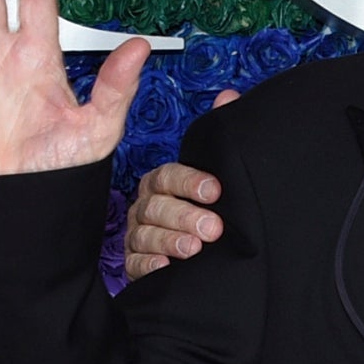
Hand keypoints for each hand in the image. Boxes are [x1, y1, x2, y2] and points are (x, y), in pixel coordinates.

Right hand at [122, 122, 235, 280]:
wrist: (206, 260)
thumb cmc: (206, 213)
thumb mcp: (216, 176)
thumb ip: (220, 138)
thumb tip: (228, 95)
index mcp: (163, 183)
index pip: (169, 176)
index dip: (190, 182)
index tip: (215, 191)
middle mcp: (147, 207)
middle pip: (156, 206)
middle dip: (184, 215)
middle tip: (213, 227)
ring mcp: (139, 236)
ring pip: (145, 234)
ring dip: (170, 240)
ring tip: (194, 248)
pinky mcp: (136, 265)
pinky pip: (135, 264)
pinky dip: (148, 266)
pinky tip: (164, 268)